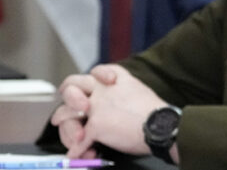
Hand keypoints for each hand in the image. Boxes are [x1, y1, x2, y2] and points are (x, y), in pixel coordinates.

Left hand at [53, 64, 167, 157]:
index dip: (89, 81)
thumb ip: (119, 95)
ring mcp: (96, 107)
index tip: (89, 92)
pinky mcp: (96, 126)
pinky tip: (77, 154)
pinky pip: (79, 141)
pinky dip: (76, 151)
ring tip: (68, 134)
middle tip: (69, 110)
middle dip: (67, 99)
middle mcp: (102, 89)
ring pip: (67, 112)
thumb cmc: (156, 113)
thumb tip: (109, 110)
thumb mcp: (137, 91)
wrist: (162, 125)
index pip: (94, 72)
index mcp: (116, 78)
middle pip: (71, 85)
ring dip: (65, 125)